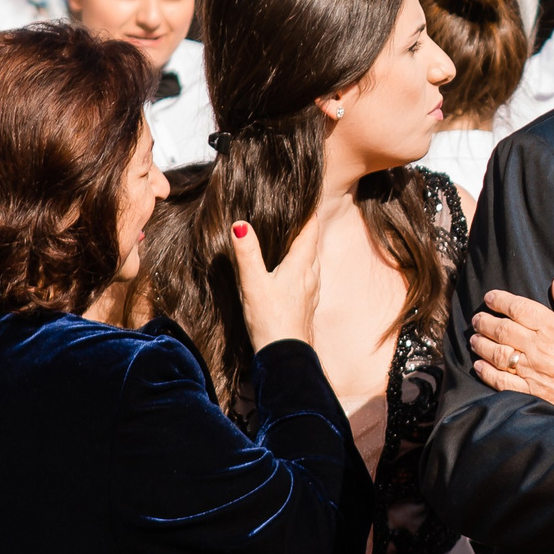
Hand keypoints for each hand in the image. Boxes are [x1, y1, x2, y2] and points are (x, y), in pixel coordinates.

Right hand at [232, 220, 321, 351]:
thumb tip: (240, 224)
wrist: (286, 355)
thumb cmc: (270, 319)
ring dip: (306, 249)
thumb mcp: (254, 283)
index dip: (309, 215)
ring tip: (297, 239)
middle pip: (312, 246)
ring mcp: (311, 292)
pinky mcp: (306, 305)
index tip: (308, 199)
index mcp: (301, 266)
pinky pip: (308, 278)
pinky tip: (294, 274)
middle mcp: (310, 277)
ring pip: (312, 263)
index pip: (310, 233)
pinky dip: (303, 267)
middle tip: (301, 214)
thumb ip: (247, 254)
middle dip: (307, 229)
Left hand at [471, 280, 553, 425]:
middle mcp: (539, 347)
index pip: (518, 308)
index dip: (500, 300)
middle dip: (485, 322)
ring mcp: (533, 371)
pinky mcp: (533, 393)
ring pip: (497, 354)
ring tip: (474, 339)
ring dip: (481, 344)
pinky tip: (479, 366)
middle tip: (477, 319)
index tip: (490, 297)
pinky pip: (501, 381)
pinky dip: (487, 372)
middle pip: (501, 330)